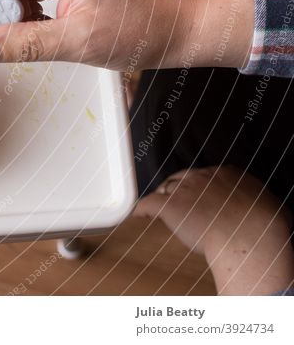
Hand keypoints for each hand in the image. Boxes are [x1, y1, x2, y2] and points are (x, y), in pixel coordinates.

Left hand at [134, 166, 293, 294]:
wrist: (251, 236)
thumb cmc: (267, 226)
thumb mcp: (273, 206)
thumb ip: (263, 203)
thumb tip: (275, 211)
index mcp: (226, 173)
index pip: (203, 175)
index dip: (198, 187)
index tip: (198, 197)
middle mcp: (202, 176)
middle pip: (180, 178)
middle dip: (176, 190)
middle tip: (175, 202)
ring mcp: (184, 189)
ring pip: (164, 190)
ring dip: (161, 199)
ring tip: (157, 209)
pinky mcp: (169, 206)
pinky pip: (146, 204)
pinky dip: (139, 209)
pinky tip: (135, 215)